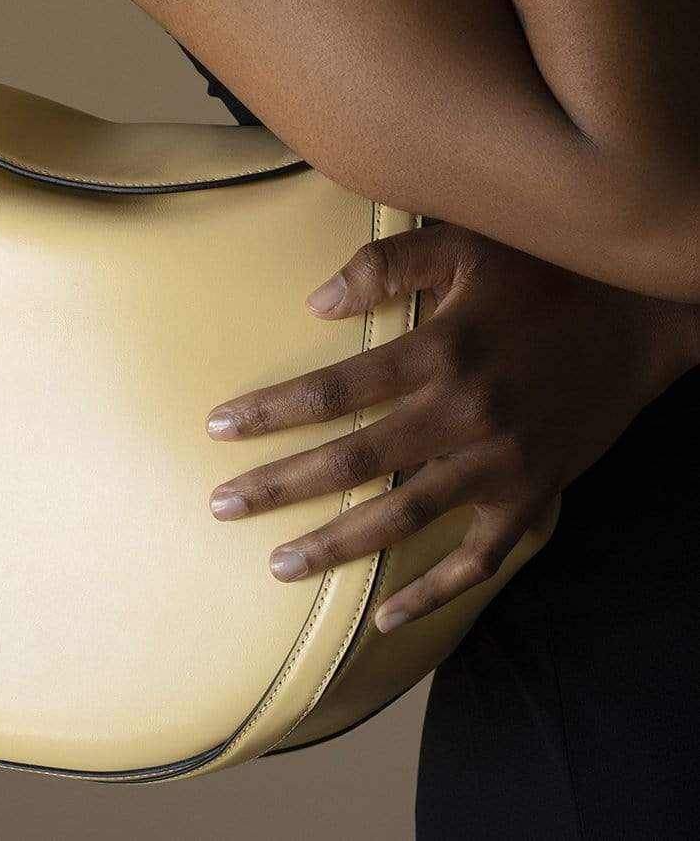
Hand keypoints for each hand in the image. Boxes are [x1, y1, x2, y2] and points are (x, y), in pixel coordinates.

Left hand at [204, 222, 699, 632]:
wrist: (644, 314)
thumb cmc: (546, 269)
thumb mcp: (467, 243)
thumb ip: (388, 263)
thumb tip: (314, 302)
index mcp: (439, 351)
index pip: (332, 390)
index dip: (269, 412)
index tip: (216, 430)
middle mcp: (463, 414)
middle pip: (353, 460)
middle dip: (279, 487)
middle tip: (222, 507)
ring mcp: (500, 463)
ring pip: (403, 517)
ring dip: (337, 544)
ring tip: (279, 565)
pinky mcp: (533, 493)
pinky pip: (479, 558)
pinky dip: (435, 593)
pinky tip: (387, 618)